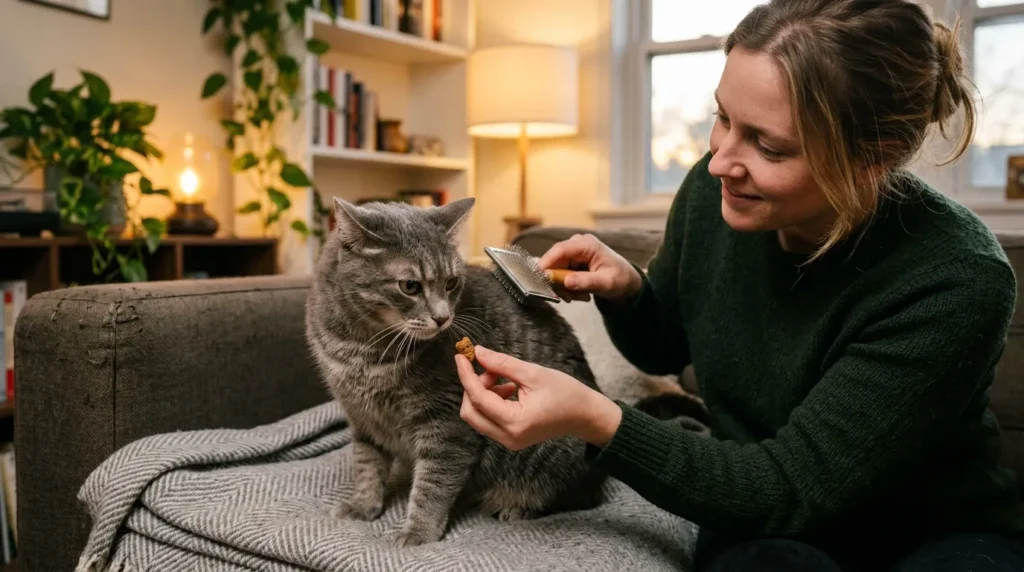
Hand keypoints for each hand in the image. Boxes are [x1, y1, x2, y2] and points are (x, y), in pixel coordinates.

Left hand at [455, 345, 622, 450]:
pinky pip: (488, 419)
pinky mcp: (511, 438)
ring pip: (477, 416)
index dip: (466, 376)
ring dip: (483, 393)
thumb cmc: (565, 393)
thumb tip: (477, 352)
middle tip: (491, 370)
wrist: (584, 415)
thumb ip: (501, 364)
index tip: (460, 356)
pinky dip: (491, 401)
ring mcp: (509, 440)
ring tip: (506, 379)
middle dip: (474, 387)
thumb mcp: (533, 373)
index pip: (479, 399)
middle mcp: (508, 437)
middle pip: (471, 412)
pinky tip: (509, 389)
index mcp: (515, 422)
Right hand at [537, 233, 642, 302]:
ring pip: (555, 270)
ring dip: (564, 287)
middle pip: (555, 261)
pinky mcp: (571, 261)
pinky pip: (560, 274)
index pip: (560, 250)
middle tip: (569, 298)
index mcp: (587, 244)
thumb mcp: (606, 283)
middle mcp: (577, 244)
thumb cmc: (620, 279)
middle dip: (558, 282)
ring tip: (580, 297)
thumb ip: (586, 282)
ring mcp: (573, 252)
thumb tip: (566, 282)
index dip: (546, 262)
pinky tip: (580, 293)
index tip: (538, 278)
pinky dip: (567, 286)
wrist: (627, 281)